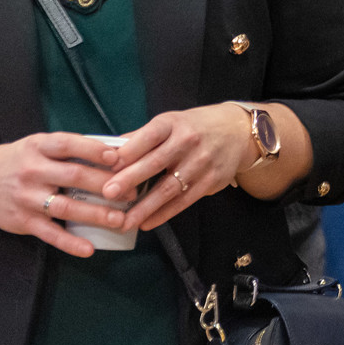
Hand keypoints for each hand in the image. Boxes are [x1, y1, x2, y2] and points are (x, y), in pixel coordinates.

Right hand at [0, 132, 132, 256]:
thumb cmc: (18, 161)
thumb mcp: (37, 146)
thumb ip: (68, 149)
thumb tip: (114, 152)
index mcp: (38, 147)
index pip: (68, 145)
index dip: (94, 150)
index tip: (118, 157)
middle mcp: (32, 171)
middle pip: (74, 176)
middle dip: (106, 185)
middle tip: (132, 191)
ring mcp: (27, 197)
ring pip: (65, 207)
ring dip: (95, 214)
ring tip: (120, 219)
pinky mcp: (23, 222)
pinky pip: (50, 234)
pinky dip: (70, 243)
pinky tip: (89, 248)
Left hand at [101, 104, 259, 231]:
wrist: (237, 131)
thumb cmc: (194, 127)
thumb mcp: (170, 122)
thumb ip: (141, 137)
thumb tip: (108, 151)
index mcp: (172, 123)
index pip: (148, 136)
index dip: (127, 151)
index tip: (106, 165)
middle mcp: (188, 141)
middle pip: (156, 162)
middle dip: (130, 179)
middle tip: (108, 194)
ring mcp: (201, 162)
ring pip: (169, 188)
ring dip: (145, 207)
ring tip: (124, 221)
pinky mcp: (210, 181)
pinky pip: (183, 202)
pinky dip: (163, 214)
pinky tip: (146, 222)